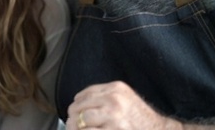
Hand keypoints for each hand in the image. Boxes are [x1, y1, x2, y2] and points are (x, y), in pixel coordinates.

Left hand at [65, 81, 181, 129]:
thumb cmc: (142, 119)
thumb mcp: (125, 98)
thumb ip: (105, 96)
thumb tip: (78, 102)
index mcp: (115, 88)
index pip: (85, 93)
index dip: (77, 104)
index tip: (75, 111)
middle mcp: (113, 100)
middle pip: (79, 106)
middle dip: (73, 116)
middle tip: (72, 124)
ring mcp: (113, 116)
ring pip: (81, 120)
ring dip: (75, 127)